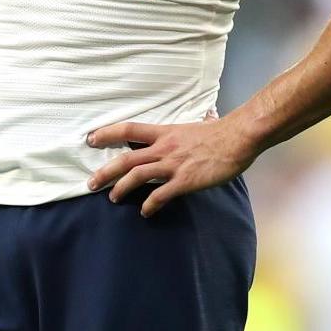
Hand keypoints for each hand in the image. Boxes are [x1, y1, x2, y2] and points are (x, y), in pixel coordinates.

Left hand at [87, 111, 257, 215]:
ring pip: (137, 176)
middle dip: (105, 172)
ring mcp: (173, 164)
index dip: (107, 133)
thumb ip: (186, 129)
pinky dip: (149, 205)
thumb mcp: (196, 125)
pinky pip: (160, 195)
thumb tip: (202, 118)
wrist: (239, 137)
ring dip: (120, 188)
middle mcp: (164, 148)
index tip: (90, 139)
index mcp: (165, 132)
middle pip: (126, 158)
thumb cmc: (221, 131)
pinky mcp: (185, 180)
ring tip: (112, 198)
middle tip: (90, 183)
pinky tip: (145, 212)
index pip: (129, 129)